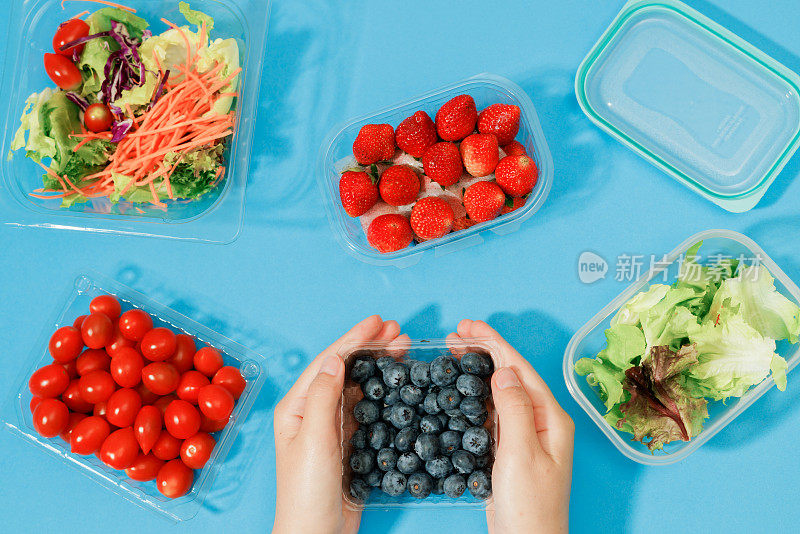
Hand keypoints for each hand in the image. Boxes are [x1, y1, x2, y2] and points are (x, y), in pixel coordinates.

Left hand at [273, 315, 405, 533]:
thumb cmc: (306, 493)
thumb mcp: (314, 440)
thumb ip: (323, 397)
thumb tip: (335, 359)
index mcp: (297, 407)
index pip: (328, 361)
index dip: (354, 338)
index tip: (378, 321)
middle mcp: (312, 413)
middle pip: (345, 369)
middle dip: (370, 347)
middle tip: (399, 332)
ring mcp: (331, 428)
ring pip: (359, 387)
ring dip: (379, 367)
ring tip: (403, 350)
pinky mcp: (347, 445)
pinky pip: (367, 409)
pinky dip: (383, 393)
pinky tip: (398, 386)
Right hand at [451, 320, 573, 533]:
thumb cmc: (531, 507)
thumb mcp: (521, 453)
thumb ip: (513, 408)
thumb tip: (503, 371)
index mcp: (550, 417)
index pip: (520, 368)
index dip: (494, 343)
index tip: (469, 326)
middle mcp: (540, 421)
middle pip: (510, 375)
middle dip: (484, 351)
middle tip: (454, 335)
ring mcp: (526, 435)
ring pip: (499, 391)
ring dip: (477, 370)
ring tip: (453, 354)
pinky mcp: (510, 450)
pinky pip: (493, 413)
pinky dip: (475, 396)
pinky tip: (460, 391)